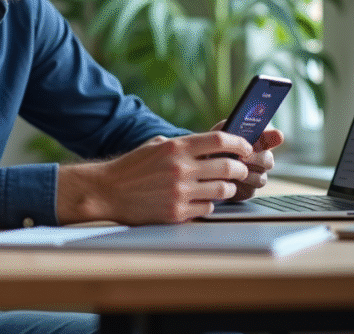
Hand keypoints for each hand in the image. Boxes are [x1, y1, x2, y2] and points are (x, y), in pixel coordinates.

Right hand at [56, 131, 253, 225]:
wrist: (108, 191)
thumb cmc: (133, 167)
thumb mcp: (156, 146)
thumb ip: (183, 144)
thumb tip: (213, 144)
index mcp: (176, 147)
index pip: (220, 140)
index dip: (240, 143)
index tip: (246, 148)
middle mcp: (180, 168)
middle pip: (228, 166)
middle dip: (240, 169)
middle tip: (240, 170)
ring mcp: (179, 192)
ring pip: (222, 190)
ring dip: (227, 189)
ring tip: (223, 187)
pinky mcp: (176, 212)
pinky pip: (207, 209)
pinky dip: (209, 205)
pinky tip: (202, 201)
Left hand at [212, 121, 283, 201]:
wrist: (202, 167)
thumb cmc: (214, 147)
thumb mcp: (221, 134)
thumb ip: (233, 128)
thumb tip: (245, 122)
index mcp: (256, 142)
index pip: (272, 137)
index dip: (274, 136)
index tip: (276, 135)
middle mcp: (259, 159)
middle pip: (269, 160)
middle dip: (257, 158)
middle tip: (244, 156)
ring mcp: (255, 175)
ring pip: (261, 177)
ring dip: (247, 173)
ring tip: (233, 169)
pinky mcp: (248, 191)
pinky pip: (251, 189)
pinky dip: (241, 184)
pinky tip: (230, 179)